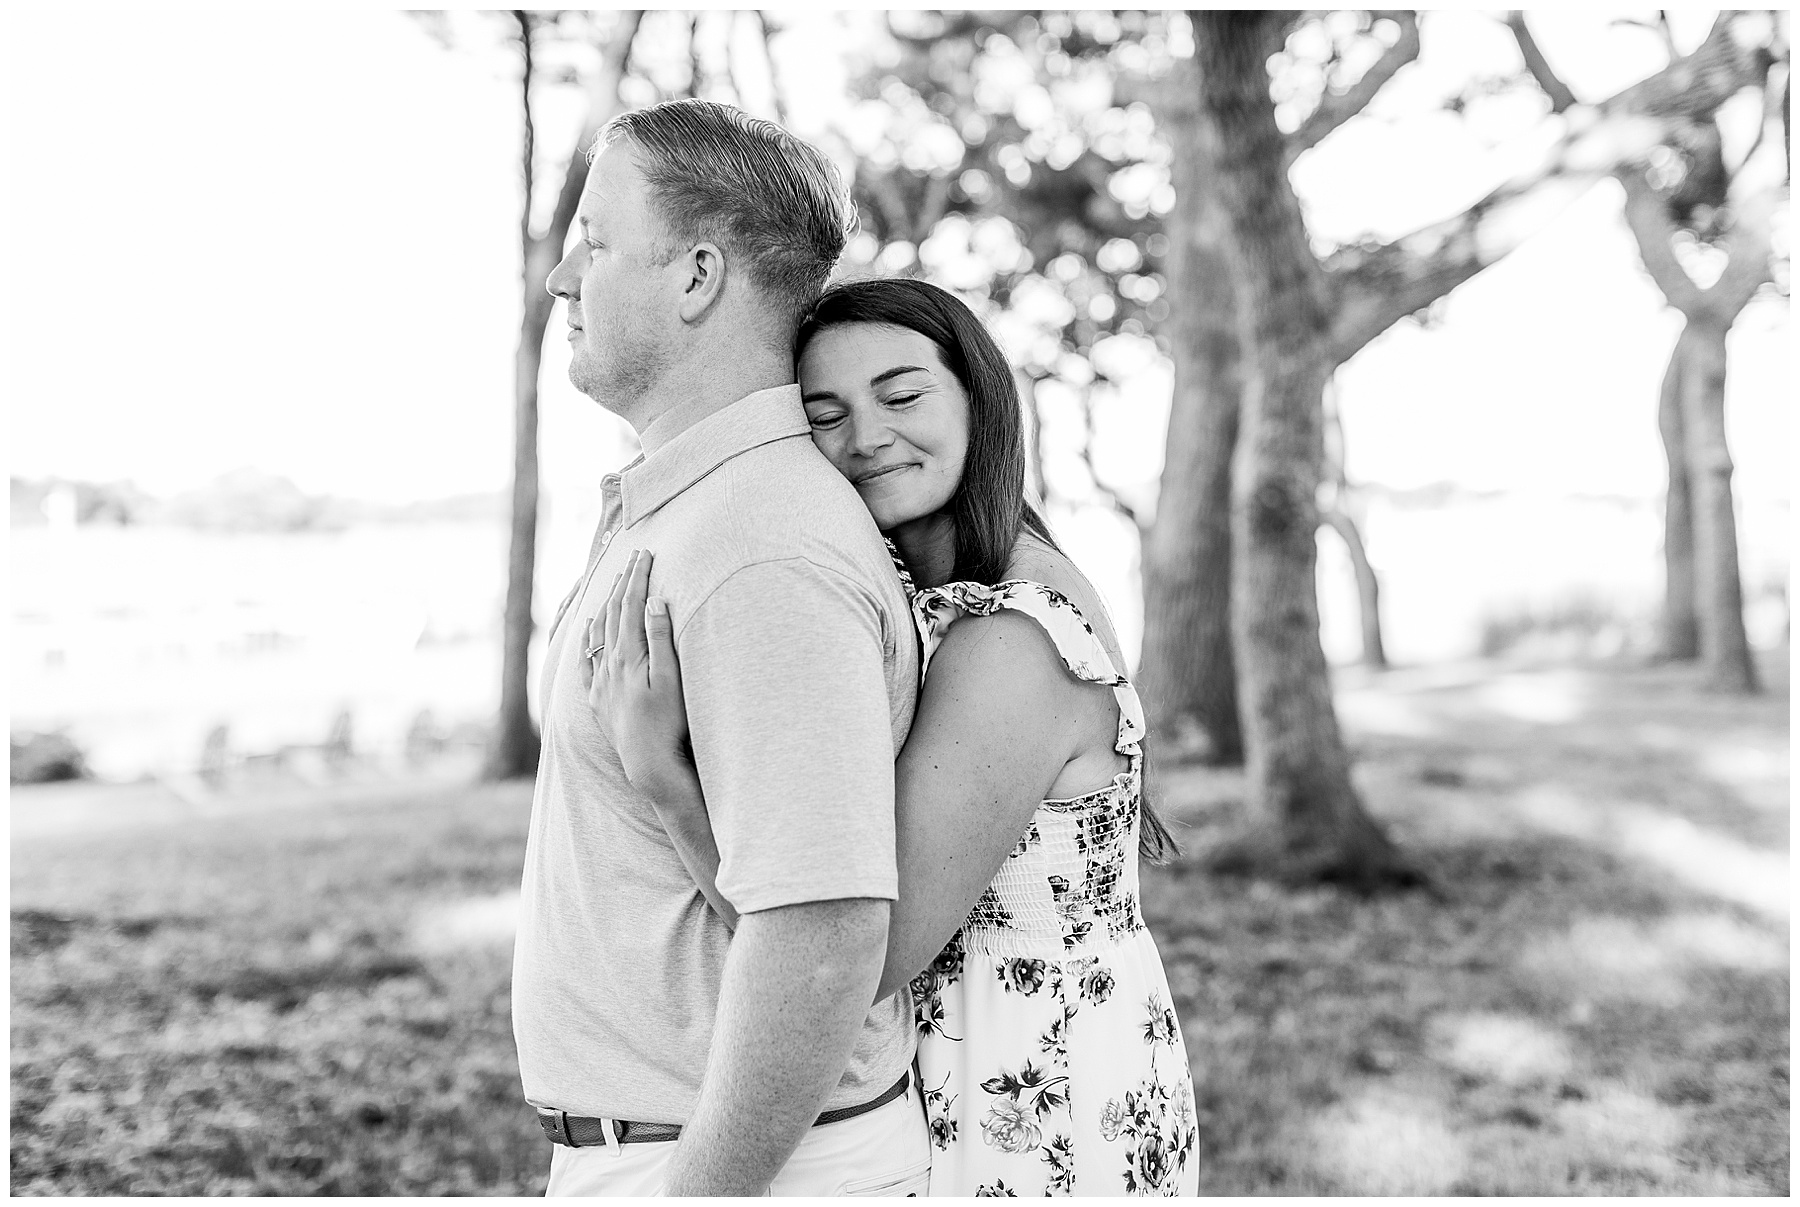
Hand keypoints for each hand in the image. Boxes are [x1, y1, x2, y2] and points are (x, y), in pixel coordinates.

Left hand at [584, 549, 694, 795]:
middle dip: (624, 582)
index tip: (645, 554)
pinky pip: (585, 660)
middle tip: (633, 557)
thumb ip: (661, 639)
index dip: (638, 577)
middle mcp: (609, 665)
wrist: (649, 764)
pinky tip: (589, 627)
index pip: (633, 605)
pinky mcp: (597, 699)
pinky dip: (587, 638)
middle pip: (614, 613)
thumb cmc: (669, 723)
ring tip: (614, 584)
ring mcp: (600, 682)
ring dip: (607, 604)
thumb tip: (653, 601)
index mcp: (630, 655)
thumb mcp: (672, 678)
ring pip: (598, 633)